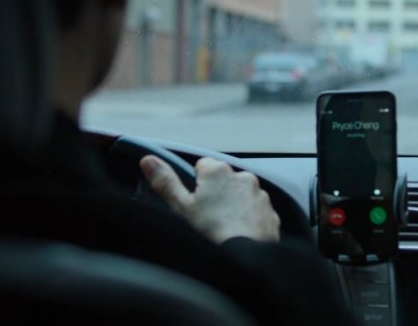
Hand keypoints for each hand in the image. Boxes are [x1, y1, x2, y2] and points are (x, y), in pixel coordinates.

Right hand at [140, 155, 280, 243]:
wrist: (245, 257)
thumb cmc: (211, 233)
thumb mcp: (180, 208)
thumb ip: (165, 181)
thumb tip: (148, 161)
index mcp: (217, 171)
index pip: (201, 166)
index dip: (195, 184)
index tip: (194, 201)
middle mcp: (242, 176)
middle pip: (222, 180)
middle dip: (215, 194)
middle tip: (206, 217)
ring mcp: (259, 193)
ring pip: (240, 194)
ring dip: (232, 205)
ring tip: (223, 227)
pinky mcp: (269, 210)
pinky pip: (255, 209)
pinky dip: (248, 217)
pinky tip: (238, 232)